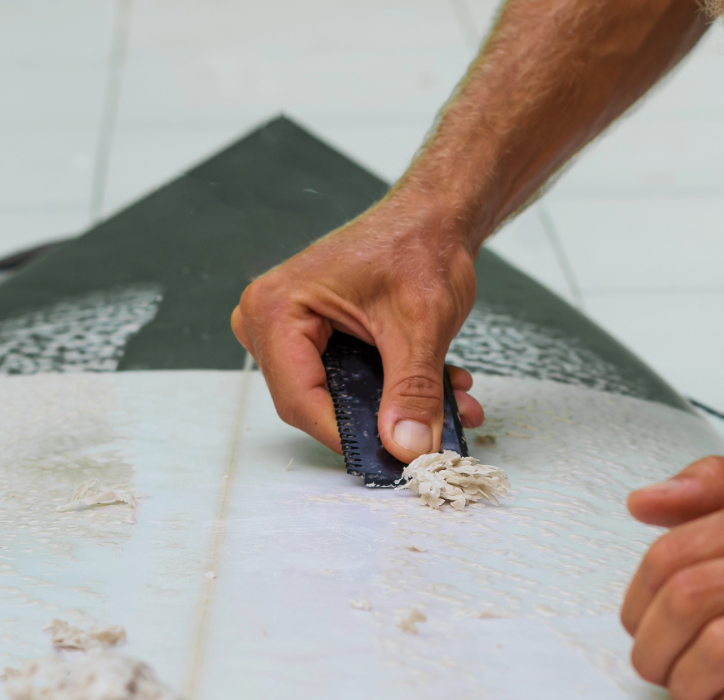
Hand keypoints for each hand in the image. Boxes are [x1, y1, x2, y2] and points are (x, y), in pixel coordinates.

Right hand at [231, 197, 483, 461]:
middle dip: (383, 421)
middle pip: (318, 405)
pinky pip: (350, 384)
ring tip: (453, 403)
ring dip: (398, 408)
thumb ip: (413, 392)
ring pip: (341, 398)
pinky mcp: (315, 340)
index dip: (350, 436)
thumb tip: (409, 447)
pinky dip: (396, 391)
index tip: (395, 458)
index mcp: (277, 310)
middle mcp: (271, 322)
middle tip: (437, 431)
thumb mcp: (420, 327)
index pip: (300, 401)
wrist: (434, 216)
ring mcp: (290, 333)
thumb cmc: (418, 245)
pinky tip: (443, 387)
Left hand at [621, 456, 723, 699]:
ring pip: (718, 648)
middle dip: (651, 644)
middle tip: (656, 665)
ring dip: (685, 683)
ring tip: (695, 691)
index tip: (640, 621)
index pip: (676, 550)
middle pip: (689, 598)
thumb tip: (644, 501)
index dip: (639, 596)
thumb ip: (718, 497)